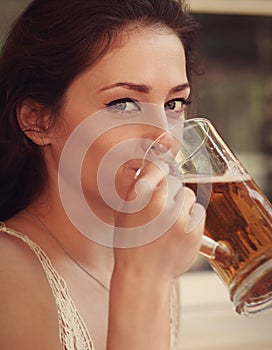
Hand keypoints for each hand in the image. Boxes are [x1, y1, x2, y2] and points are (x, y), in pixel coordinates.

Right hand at [113, 161, 205, 283]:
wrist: (143, 276)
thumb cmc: (131, 246)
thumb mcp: (124, 214)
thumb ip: (137, 191)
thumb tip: (152, 171)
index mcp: (138, 196)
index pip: (158, 167)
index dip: (161, 172)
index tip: (162, 176)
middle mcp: (158, 203)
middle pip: (175, 181)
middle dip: (171, 192)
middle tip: (165, 207)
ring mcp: (178, 217)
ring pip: (188, 195)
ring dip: (182, 203)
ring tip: (172, 220)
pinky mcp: (193, 231)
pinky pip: (199, 211)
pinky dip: (192, 217)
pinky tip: (181, 228)